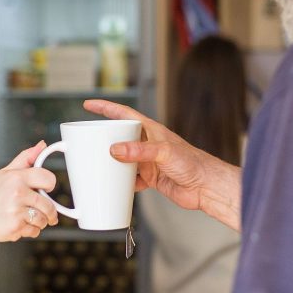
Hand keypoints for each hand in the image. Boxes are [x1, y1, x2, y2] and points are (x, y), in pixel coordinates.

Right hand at [0, 142, 59, 242]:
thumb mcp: (4, 173)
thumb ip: (25, 159)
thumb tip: (42, 145)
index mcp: (16, 177)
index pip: (47, 178)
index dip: (50, 184)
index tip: (46, 189)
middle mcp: (17, 193)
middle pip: (49, 205)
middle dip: (49, 211)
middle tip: (45, 212)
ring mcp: (16, 211)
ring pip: (43, 220)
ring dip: (40, 222)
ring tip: (26, 217)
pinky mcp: (15, 227)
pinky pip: (34, 231)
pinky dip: (30, 231)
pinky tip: (18, 224)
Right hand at [84, 99, 220, 211]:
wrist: (206, 186)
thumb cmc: (193, 163)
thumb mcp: (163, 152)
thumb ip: (139, 151)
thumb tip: (114, 150)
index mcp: (150, 130)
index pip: (123, 114)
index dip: (105, 108)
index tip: (88, 105)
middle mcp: (148, 143)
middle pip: (119, 137)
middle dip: (103, 140)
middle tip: (86, 144)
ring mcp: (149, 161)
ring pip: (123, 159)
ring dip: (111, 164)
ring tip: (96, 166)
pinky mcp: (152, 178)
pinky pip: (130, 179)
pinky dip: (122, 183)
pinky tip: (115, 186)